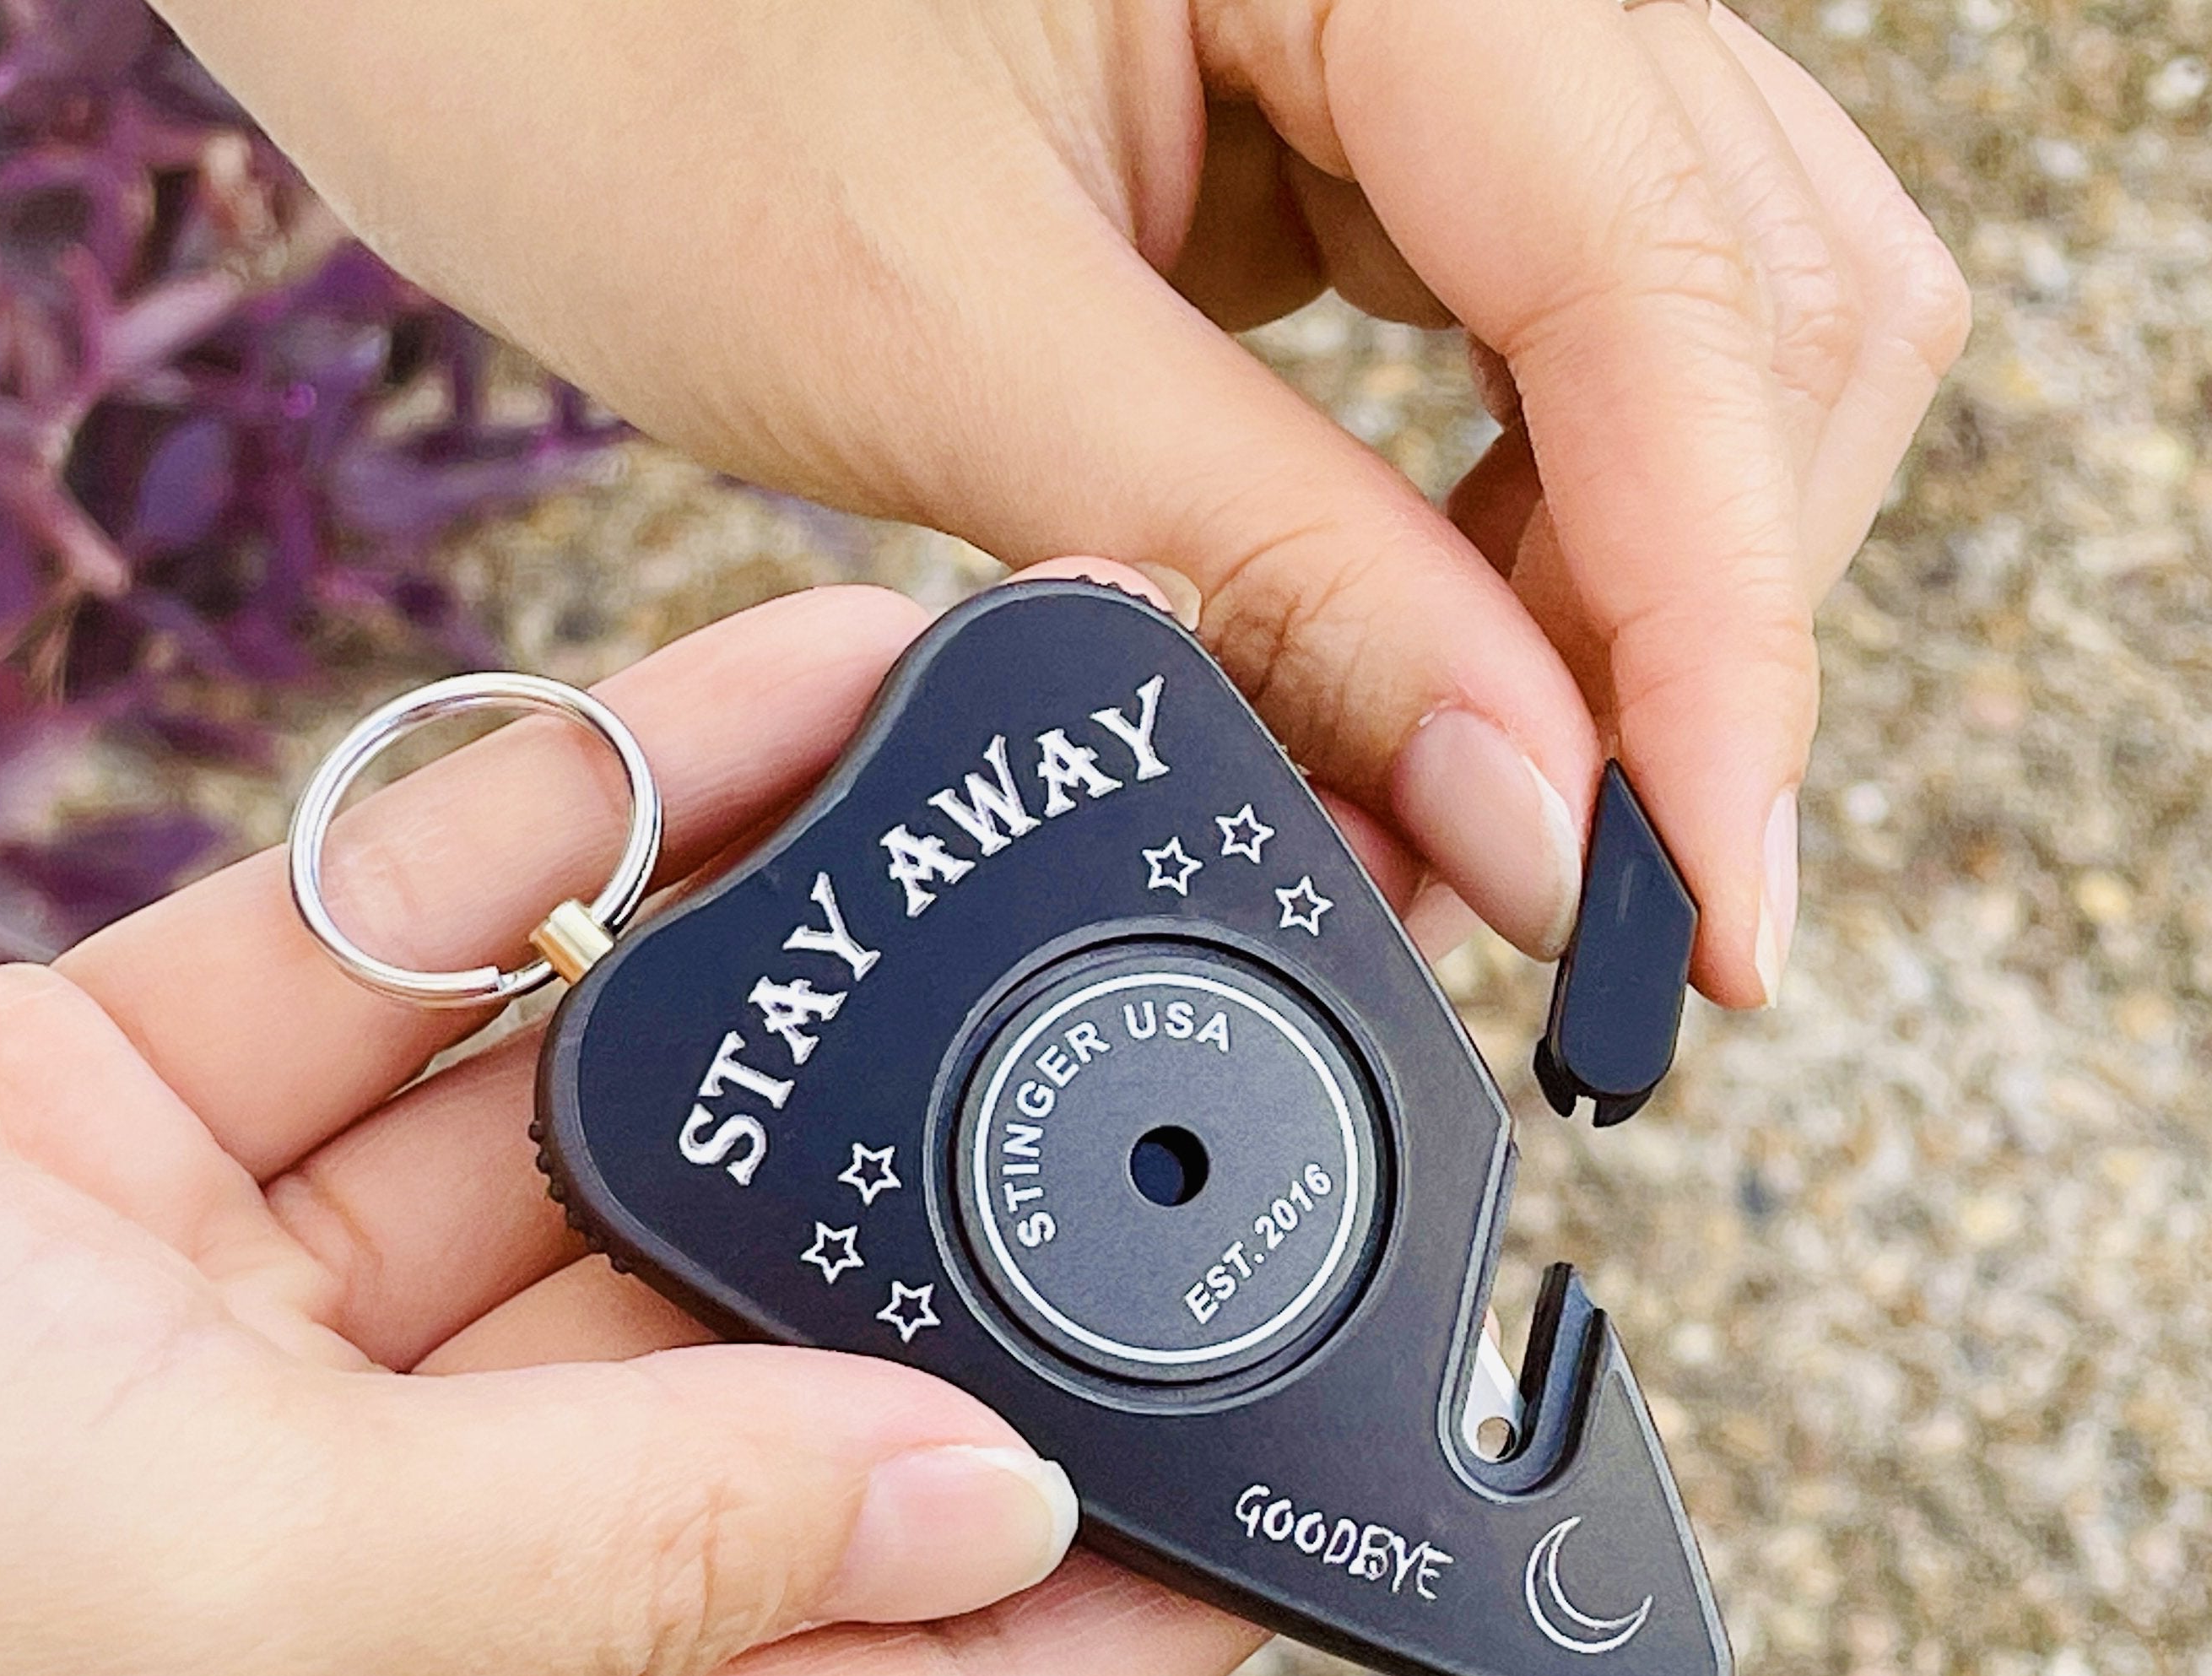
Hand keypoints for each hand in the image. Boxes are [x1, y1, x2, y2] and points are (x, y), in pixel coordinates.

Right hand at [0, 576, 1259, 1675]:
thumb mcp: (197, 1608)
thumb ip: (618, 1564)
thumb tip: (983, 1510)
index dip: (1114, 1617)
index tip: (1305, 1480)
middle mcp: (384, 1573)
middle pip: (779, 1398)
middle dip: (982, 1232)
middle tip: (1207, 1069)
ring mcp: (275, 1348)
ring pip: (623, 1143)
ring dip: (813, 981)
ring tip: (1036, 815)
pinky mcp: (162, 1150)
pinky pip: (444, 975)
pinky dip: (596, 844)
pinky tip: (790, 718)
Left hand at [153, 0, 1965, 1002]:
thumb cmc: (567, 10)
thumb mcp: (931, 336)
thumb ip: (1275, 577)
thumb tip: (1537, 825)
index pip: (1680, 306)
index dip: (1716, 657)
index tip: (1704, 931)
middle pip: (1761, 305)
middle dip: (1679, 639)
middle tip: (1553, 905)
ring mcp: (1422, 6)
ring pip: (1683, 324)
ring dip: (1605, 603)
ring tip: (1452, 824)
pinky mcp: (1348, 102)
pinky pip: (1532, 334)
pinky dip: (1500, 536)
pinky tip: (1405, 678)